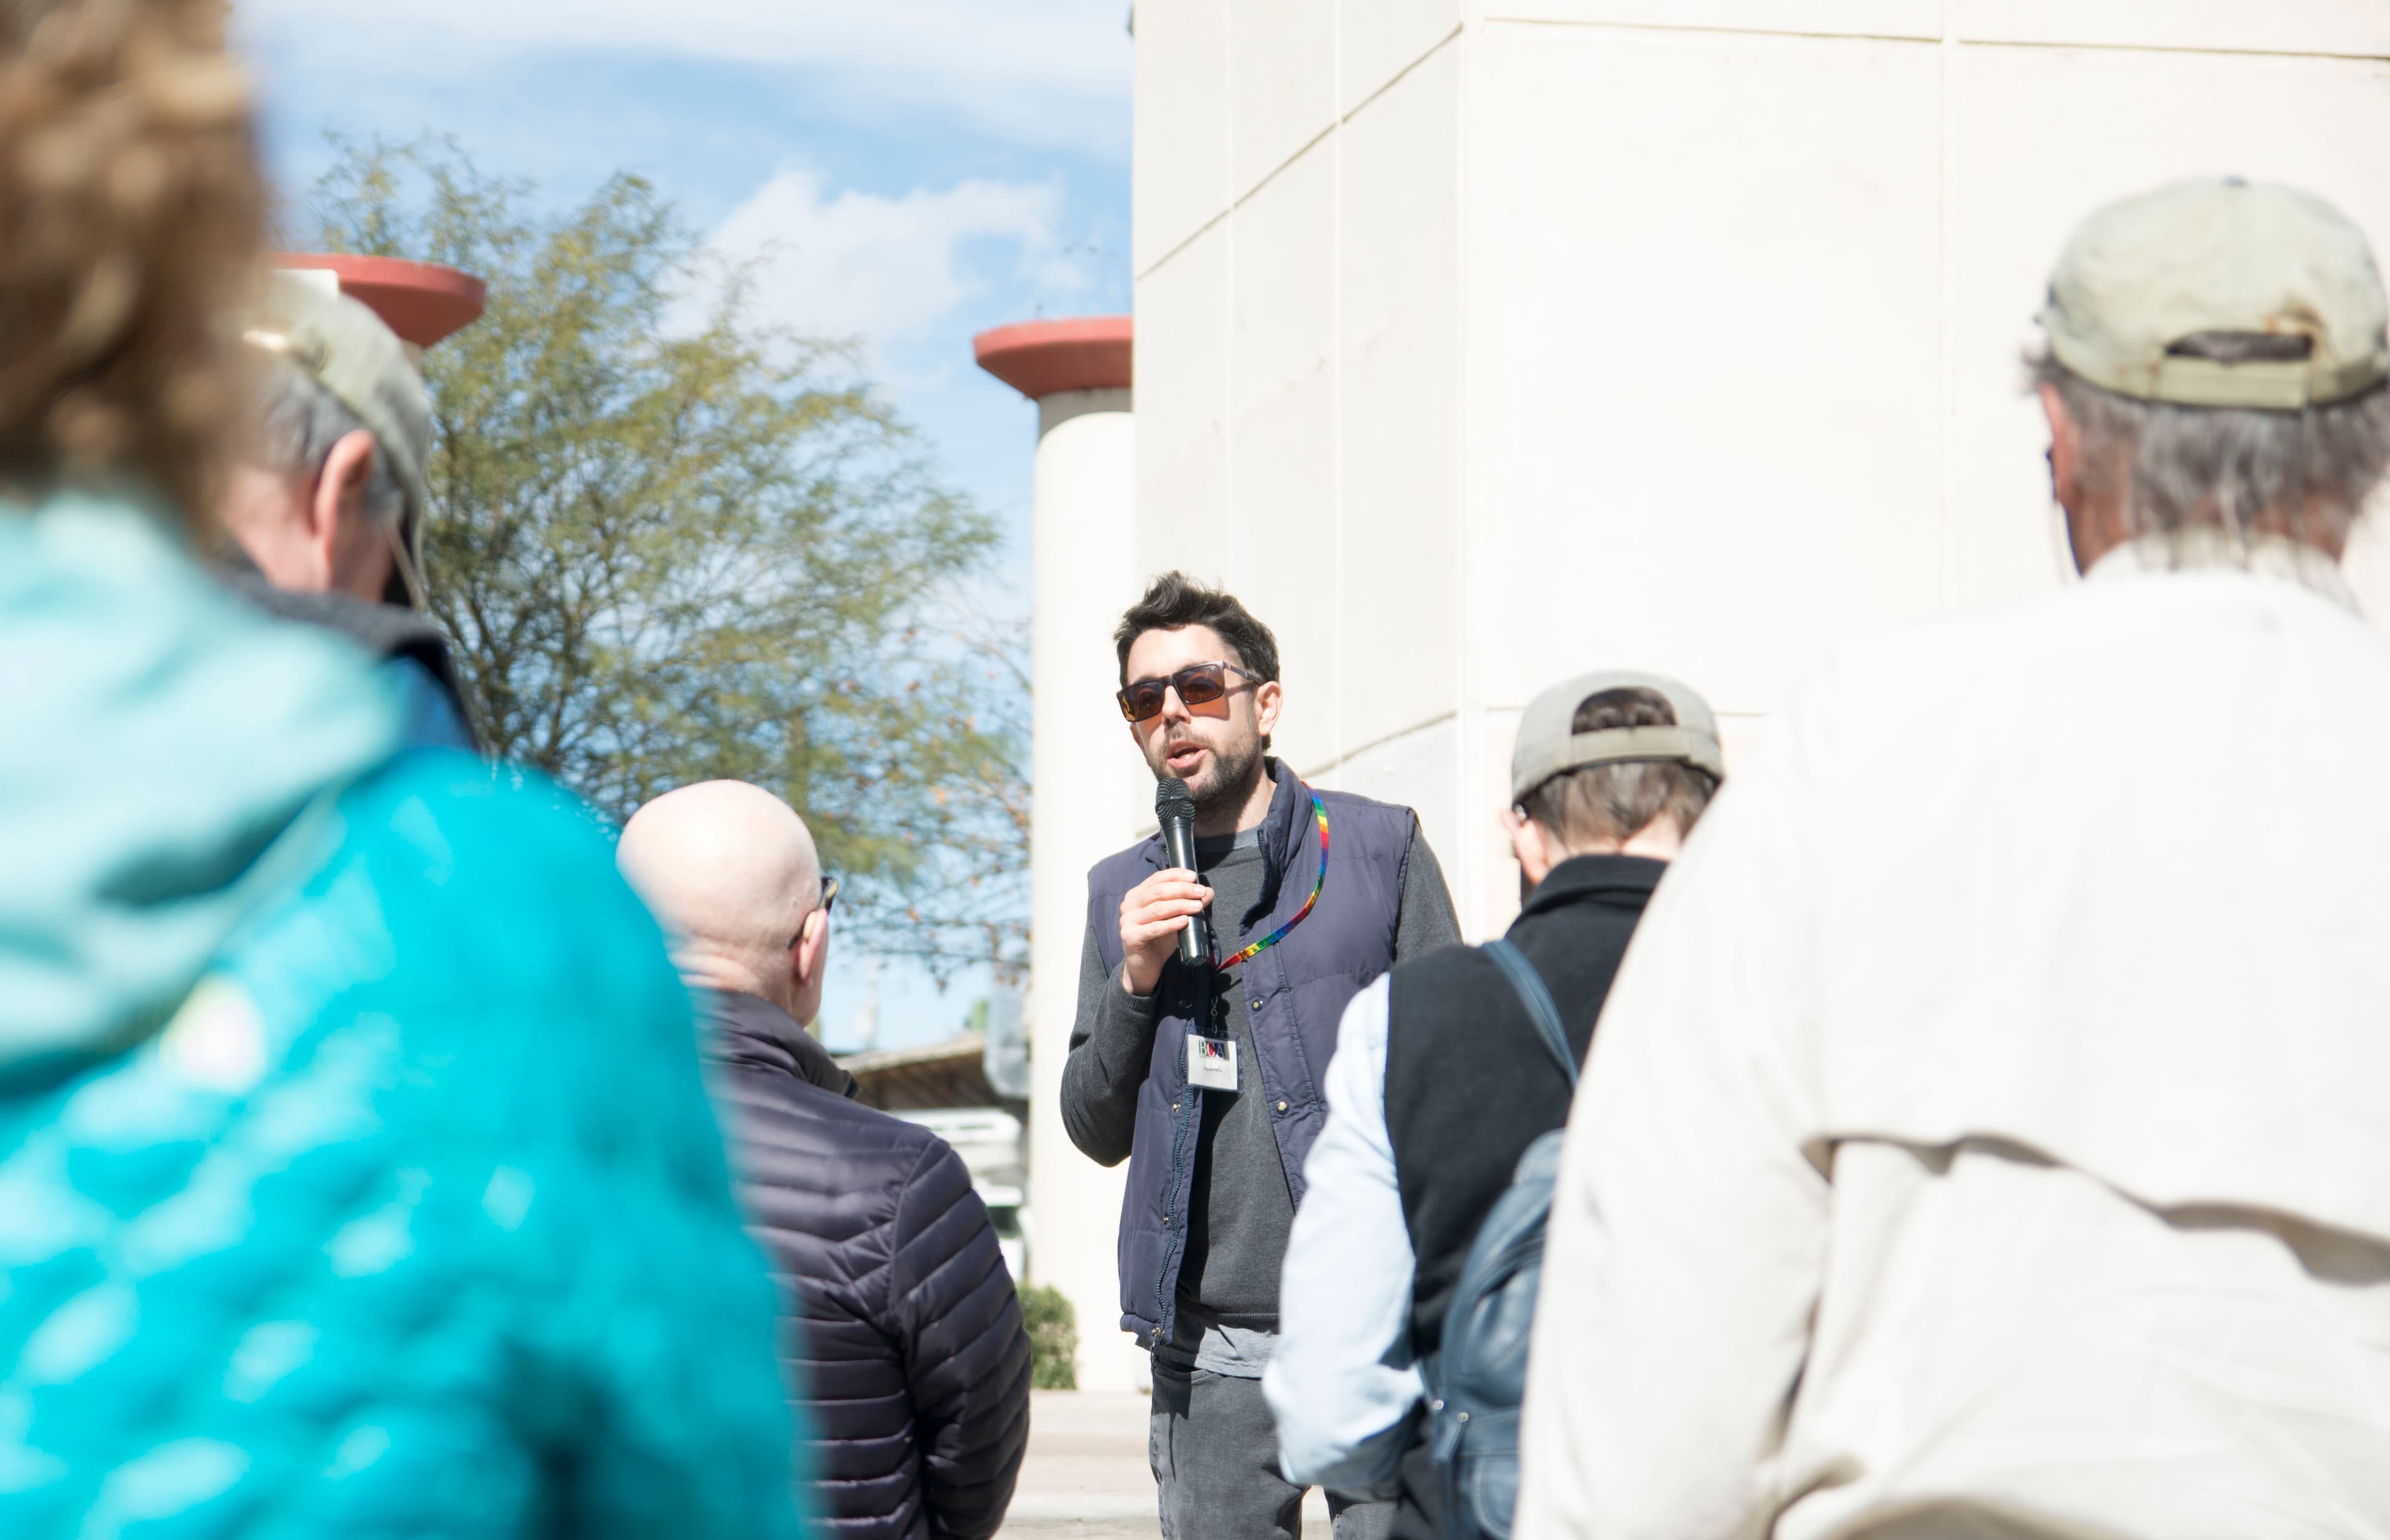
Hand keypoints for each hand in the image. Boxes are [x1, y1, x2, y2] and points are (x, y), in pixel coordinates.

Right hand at [1119, 867, 1212, 996]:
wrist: (1145, 966)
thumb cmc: (1159, 939)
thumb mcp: (1176, 918)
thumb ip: (1188, 904)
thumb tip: (1207, 892)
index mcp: (1137, 895)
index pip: (1157, 879)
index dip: (1176, 875)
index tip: (1194, 877)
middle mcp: (1129, 905)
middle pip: (1158, 891)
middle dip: (1183, 890)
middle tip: (1201, 893)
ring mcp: (1127, 921)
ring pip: (1157, 908)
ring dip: (1180, 905)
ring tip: (1198, 907)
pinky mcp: (1130, 937)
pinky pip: (1154, 928)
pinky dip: (1171, 924)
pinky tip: (1184, 921)